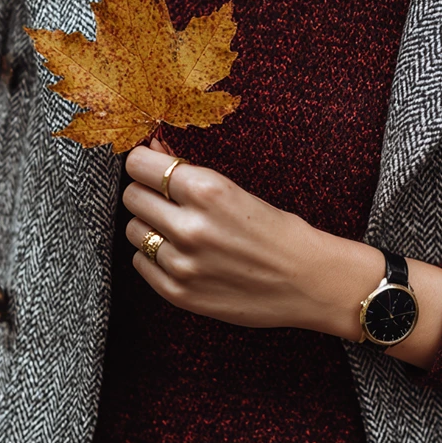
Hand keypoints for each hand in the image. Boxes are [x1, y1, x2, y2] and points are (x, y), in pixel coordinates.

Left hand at [122, 138, 387, 338]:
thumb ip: (189, 172)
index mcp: (207, 190)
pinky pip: (141, 264)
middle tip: (165, 200)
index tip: (149, 168)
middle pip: (132, 197)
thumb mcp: (238, 191)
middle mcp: (190, 227)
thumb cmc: (279, 232)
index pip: (140, 165)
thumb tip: (150, 149)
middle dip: (145, 193)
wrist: (309, 283)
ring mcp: (182, 263)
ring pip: (133, 231)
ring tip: (177, 230)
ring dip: (149, 226)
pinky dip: (154, 256)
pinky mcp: (180, 293)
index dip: (143, 164)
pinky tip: (180, 254)